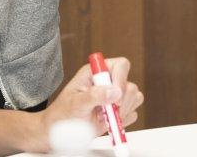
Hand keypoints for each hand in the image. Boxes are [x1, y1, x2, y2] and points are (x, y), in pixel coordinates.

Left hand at [29, 56, 143, 152]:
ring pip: (135, 98)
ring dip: (124, 111)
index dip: (121, 78)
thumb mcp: (75, 103)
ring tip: (105, 117)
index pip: (120, 65)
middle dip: (123, 101)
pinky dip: (123, 121)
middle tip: (108, 111)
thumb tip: (115, 91)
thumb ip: (94, 96)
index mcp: (96, 73)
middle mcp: (108, 82)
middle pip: (131, 85)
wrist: (60, 131)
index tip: (115, 94)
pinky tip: (108, 123)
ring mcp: (115, 97)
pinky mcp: (119, 111)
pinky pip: (133, 113)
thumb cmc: (63, 113)